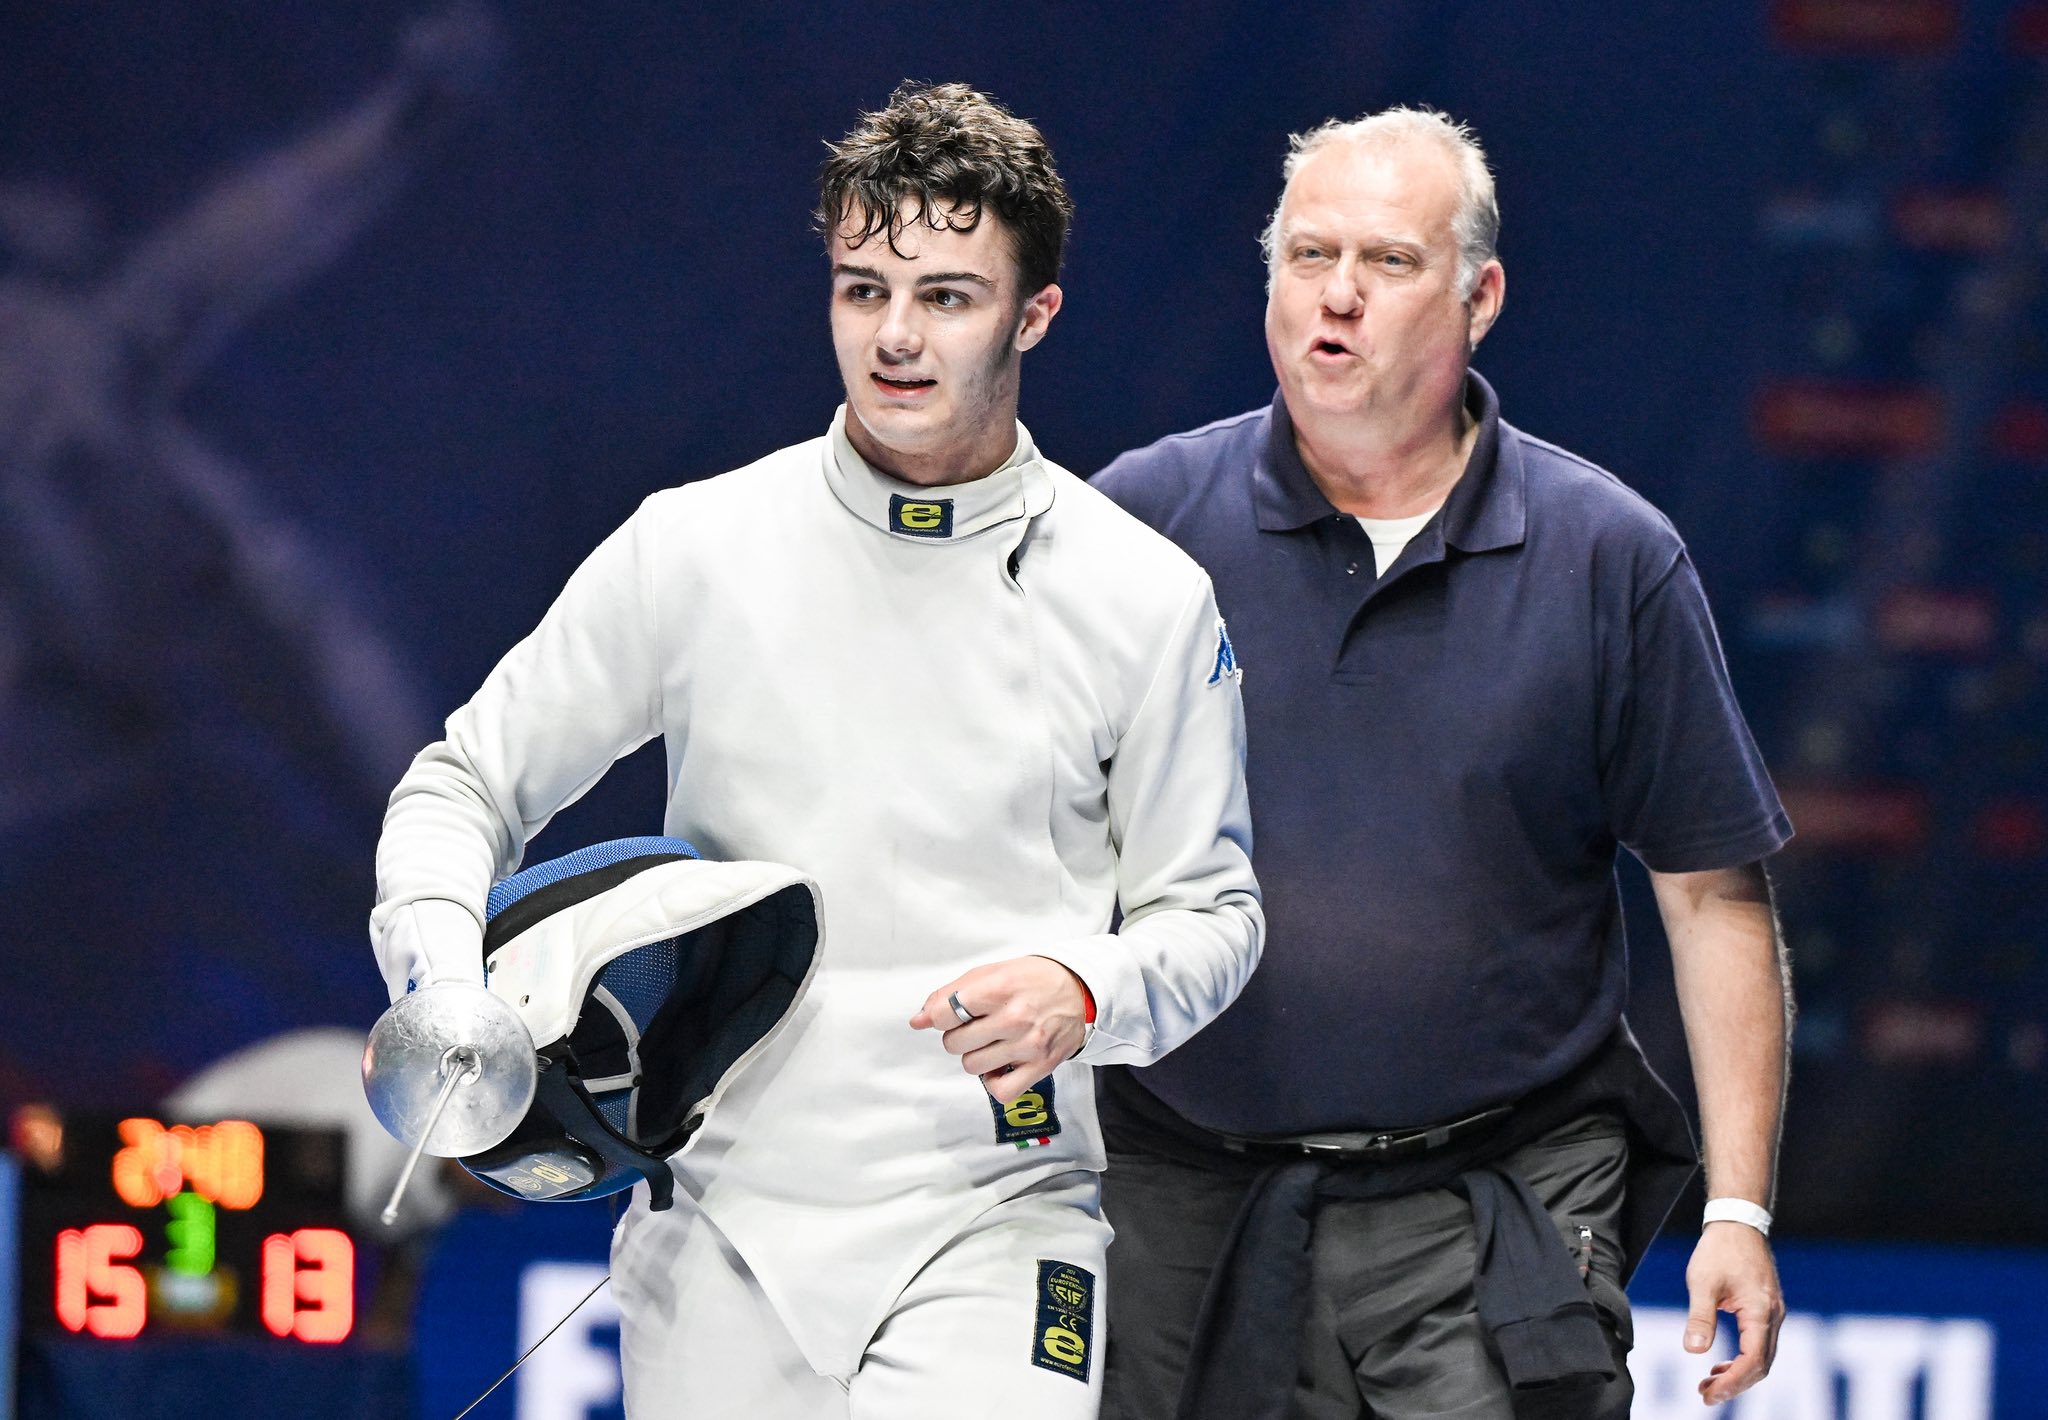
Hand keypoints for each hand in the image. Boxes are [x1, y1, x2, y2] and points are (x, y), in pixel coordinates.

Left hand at [910, 956, 1090, 1105]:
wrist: (1079, 992)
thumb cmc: (1032, 980)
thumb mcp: (990, 973)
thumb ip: (950, 994)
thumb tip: (918, 1021)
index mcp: (1000, 988)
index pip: (944, 1013)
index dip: (941, 1015)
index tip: (953, 1014)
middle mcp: (1015, 1018)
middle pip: (954, 1043)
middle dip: (959, 1035)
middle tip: (978, 1025)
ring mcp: (1028, 1045)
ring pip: (972, 1066)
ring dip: (976, 1056)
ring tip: (992, 1041)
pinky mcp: (1040, 1067)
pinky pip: (1000, 1091)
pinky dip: (993, 1081)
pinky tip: (1000, 1064)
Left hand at [1684, 1221, 1784, 1404]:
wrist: (1738, 1222)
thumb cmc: (1719, 1249)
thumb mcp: (1702, 1282)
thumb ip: (1700, 1317)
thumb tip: (1693, 1350)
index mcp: (1761, 1311)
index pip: (1753, 1361)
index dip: (1732, 1382)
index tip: (1708, 1393)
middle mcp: (1774, 1316)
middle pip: (1762, 1365)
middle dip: (1735, 1385)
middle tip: (1705, 1395)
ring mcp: (1773, 1313)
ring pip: (1763, 1357)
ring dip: (1739, 1374)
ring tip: (1708, 1383)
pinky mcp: (1767, 1309)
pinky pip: (1760, 1344)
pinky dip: (1743, 1359)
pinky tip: (1721, 1364)